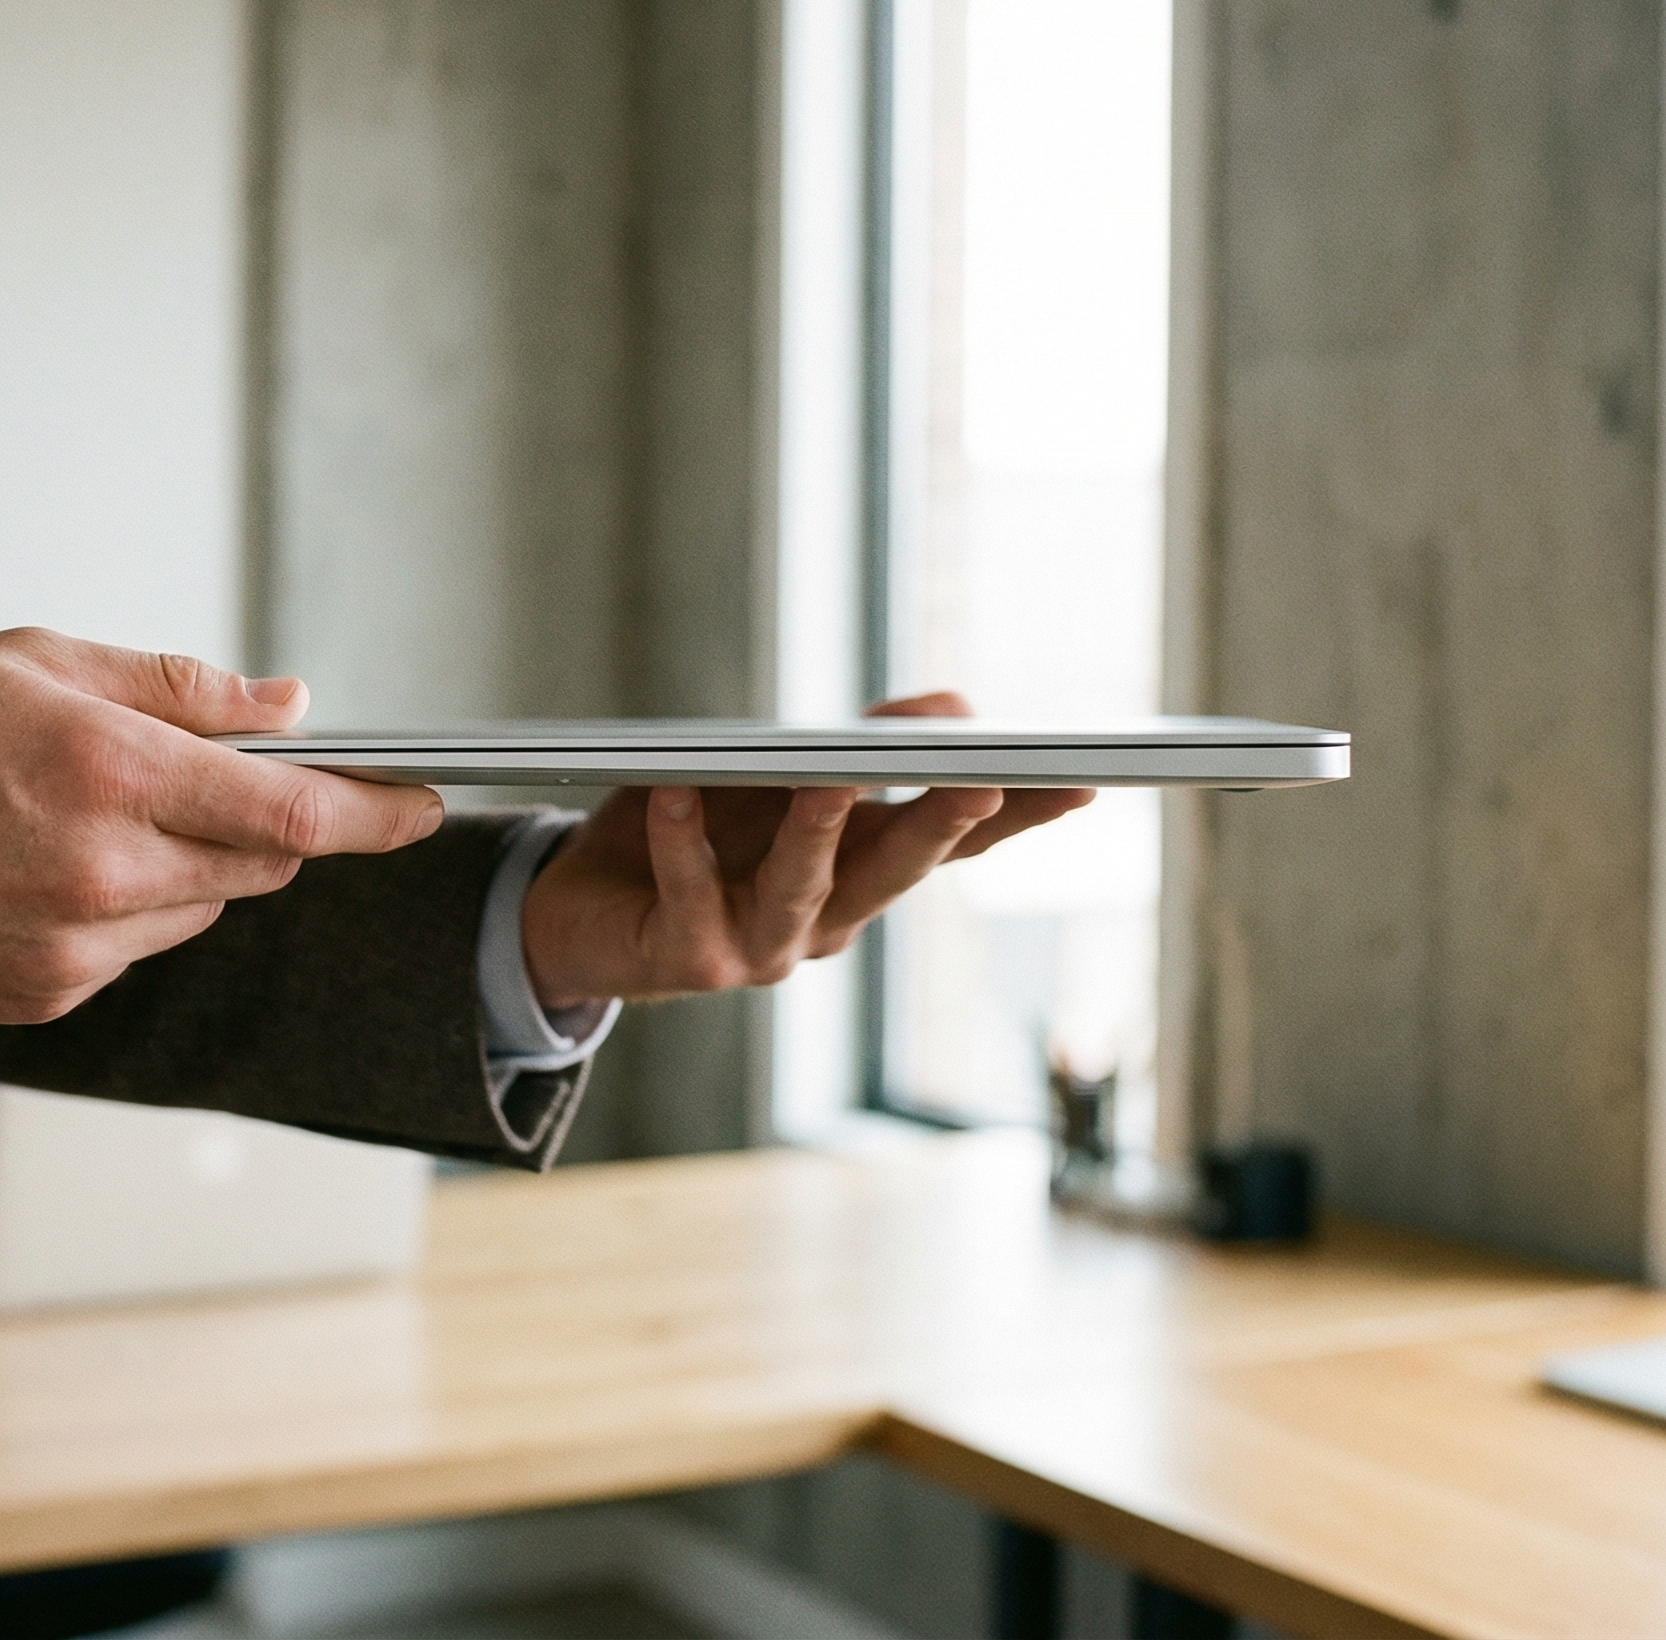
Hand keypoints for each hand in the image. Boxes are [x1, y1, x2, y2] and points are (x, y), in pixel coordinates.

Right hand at [0, 627, 441, 1023]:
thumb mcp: (34, 661)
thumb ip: (177, 688)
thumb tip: (290, 705)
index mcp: (111, 774)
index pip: (293, 809)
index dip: (376, 812)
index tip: (421, 807)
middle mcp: (105, 874)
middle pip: (261, 863)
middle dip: (257, 822)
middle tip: (188, 779)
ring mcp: (76, 950)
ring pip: (200, 910)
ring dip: (184, 867)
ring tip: (81, 817)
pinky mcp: (46, 999)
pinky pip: (136, 952)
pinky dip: (124, 911)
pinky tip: (43, 870)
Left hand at [519, 692, 1093, 1005]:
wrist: (581, 914)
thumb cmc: (693, 838)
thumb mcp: (780, 779)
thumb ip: (863, 747)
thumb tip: (954, 706)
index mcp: (863, 870)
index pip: (957, 843)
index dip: (1021, 817)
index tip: (1084, 780)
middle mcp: (829, 918)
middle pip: (898, 870)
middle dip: (939, 826)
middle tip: (981, 784)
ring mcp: (764, 946)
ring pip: (804, 891)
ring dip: (819, 834)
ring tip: (832, 780)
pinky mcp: (692, 959)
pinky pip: (690, 896)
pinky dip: (681, 844)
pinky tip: (677, 796)